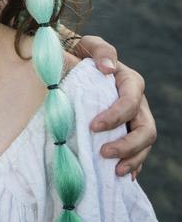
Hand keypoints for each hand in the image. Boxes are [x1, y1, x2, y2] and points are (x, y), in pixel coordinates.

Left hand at [73, 36, 156, 176]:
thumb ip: (101, 51)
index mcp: (129, 82)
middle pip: (146, 129)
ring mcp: (134, 120)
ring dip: (132, 159)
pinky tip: (121, 176)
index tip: (93, 126)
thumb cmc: (82, 54)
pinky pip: (137, 152)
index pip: (130, 102)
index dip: (116, 117)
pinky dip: (132, 165)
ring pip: (145, 144)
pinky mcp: (127, 132)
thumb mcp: (89, 45)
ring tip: (114, 170)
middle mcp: (137, 103)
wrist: (74, 65)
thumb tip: (108, 68)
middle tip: (104, 153)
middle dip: (128, 145)